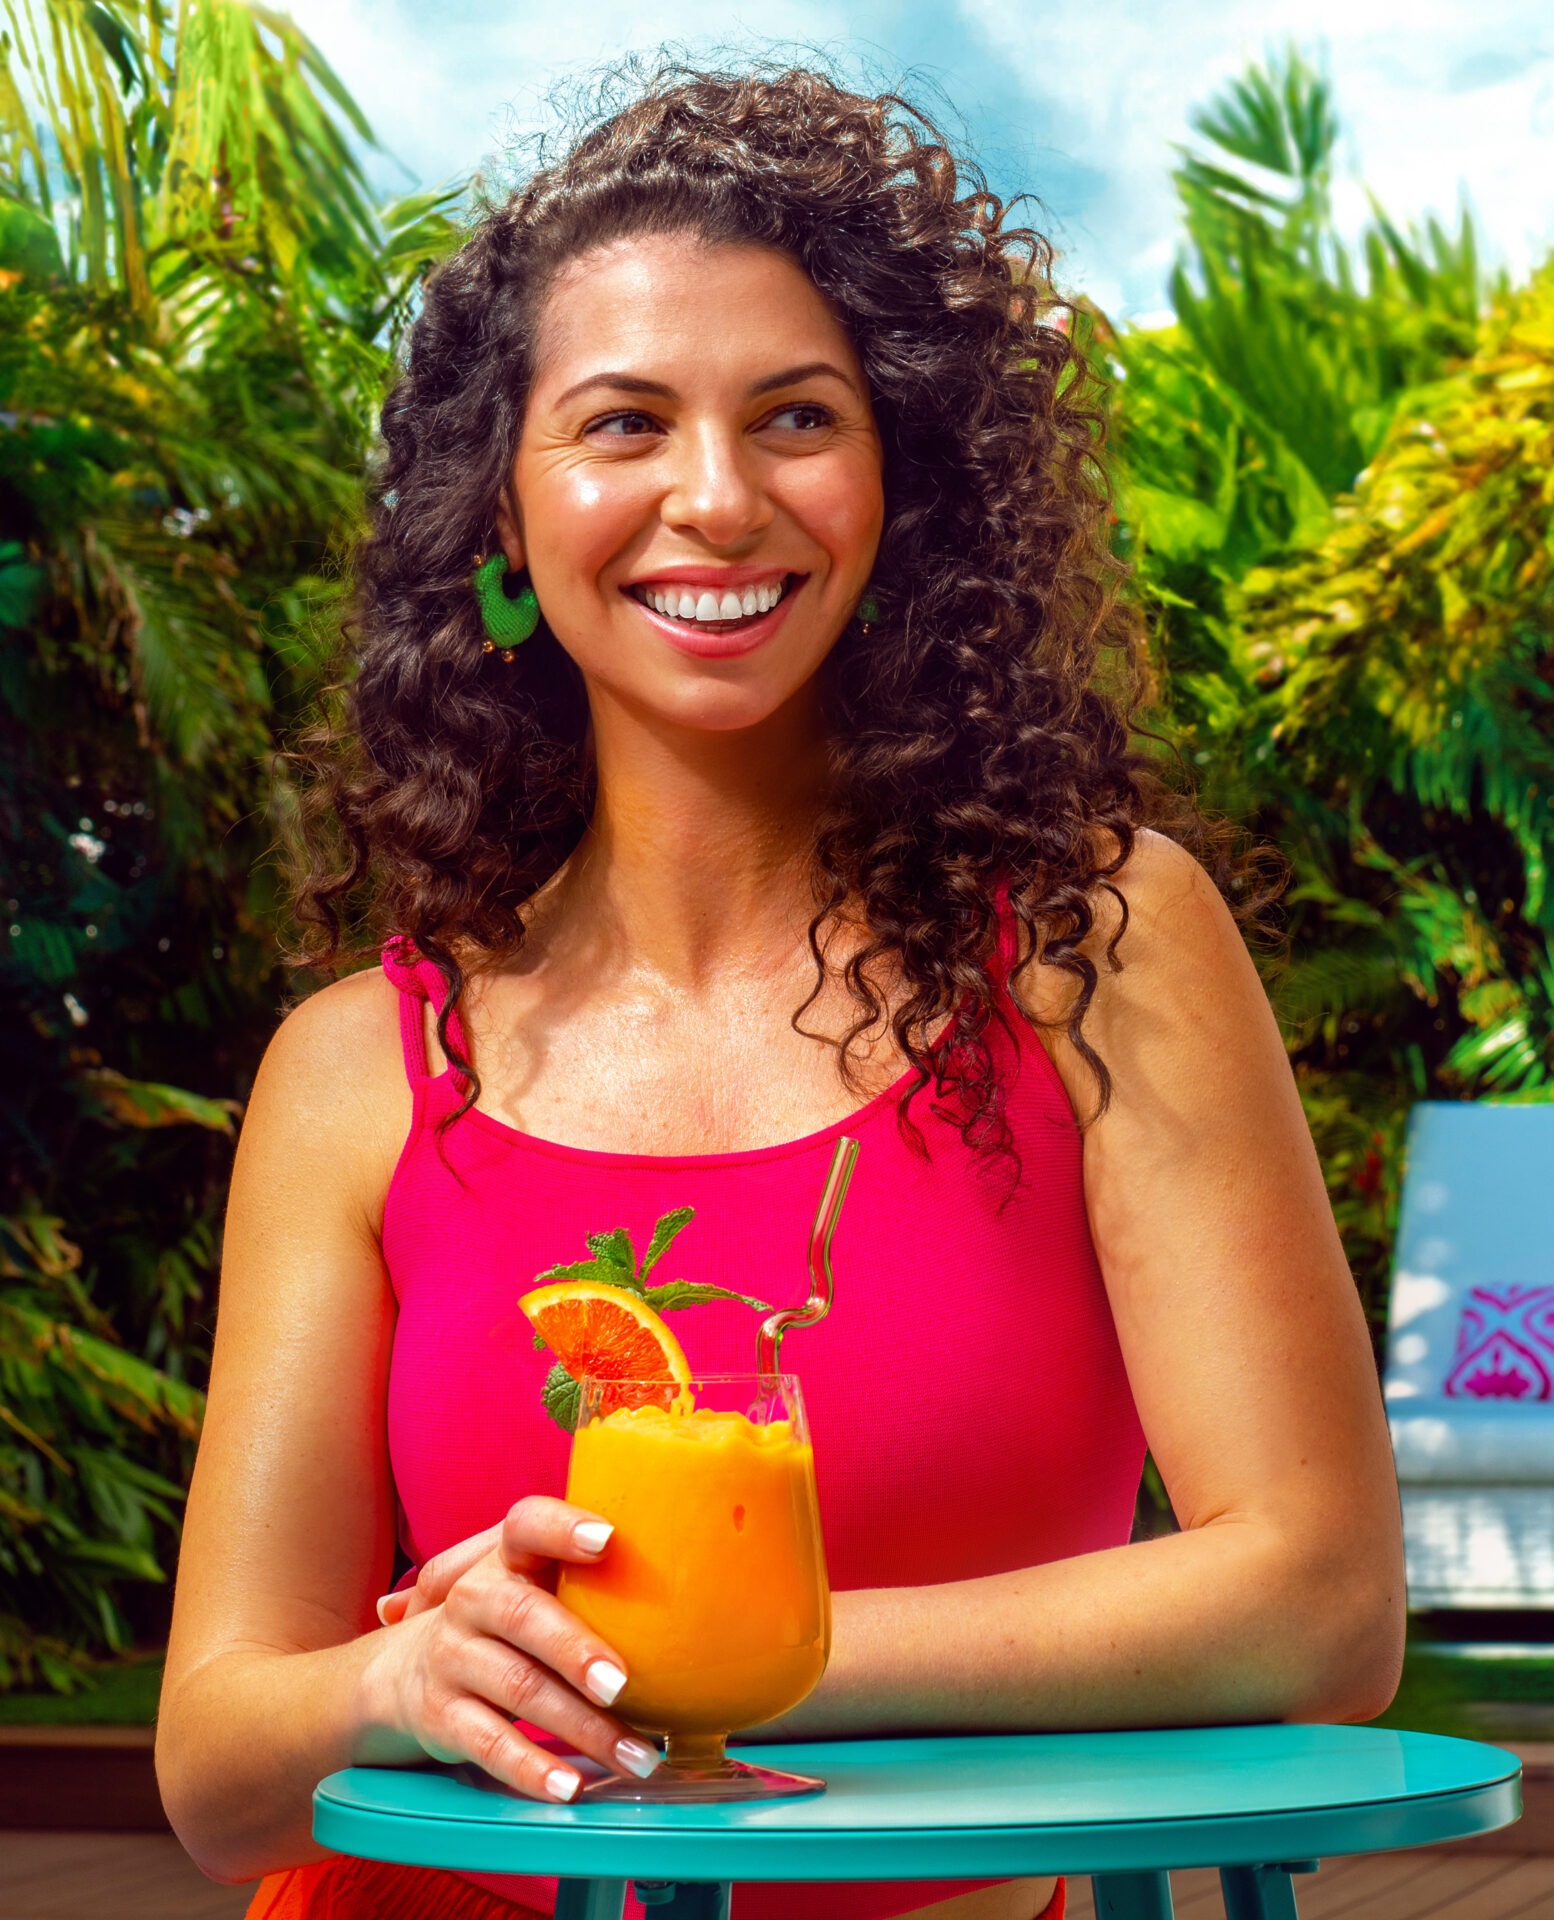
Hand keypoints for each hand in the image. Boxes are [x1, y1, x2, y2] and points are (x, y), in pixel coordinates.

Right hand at [358, 1496, 657, 1802]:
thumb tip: (694, 1587)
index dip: (563, 1529)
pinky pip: (490, 1743)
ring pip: (520, 1689)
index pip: (527, 1524)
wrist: (403, 1671)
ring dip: (582, 1728)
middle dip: (577, 1651)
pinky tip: (571, 1785)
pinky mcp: (441, 1714)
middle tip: (624, 1683)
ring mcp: (453, 1656)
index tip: (608, 1540)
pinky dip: (532, 1769)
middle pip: (524, 1617)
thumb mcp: (533, 1585)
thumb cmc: (505, 1621)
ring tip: (636, 1755)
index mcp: (506, 1557)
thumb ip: (590, 1580)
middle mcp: (473, 1599)